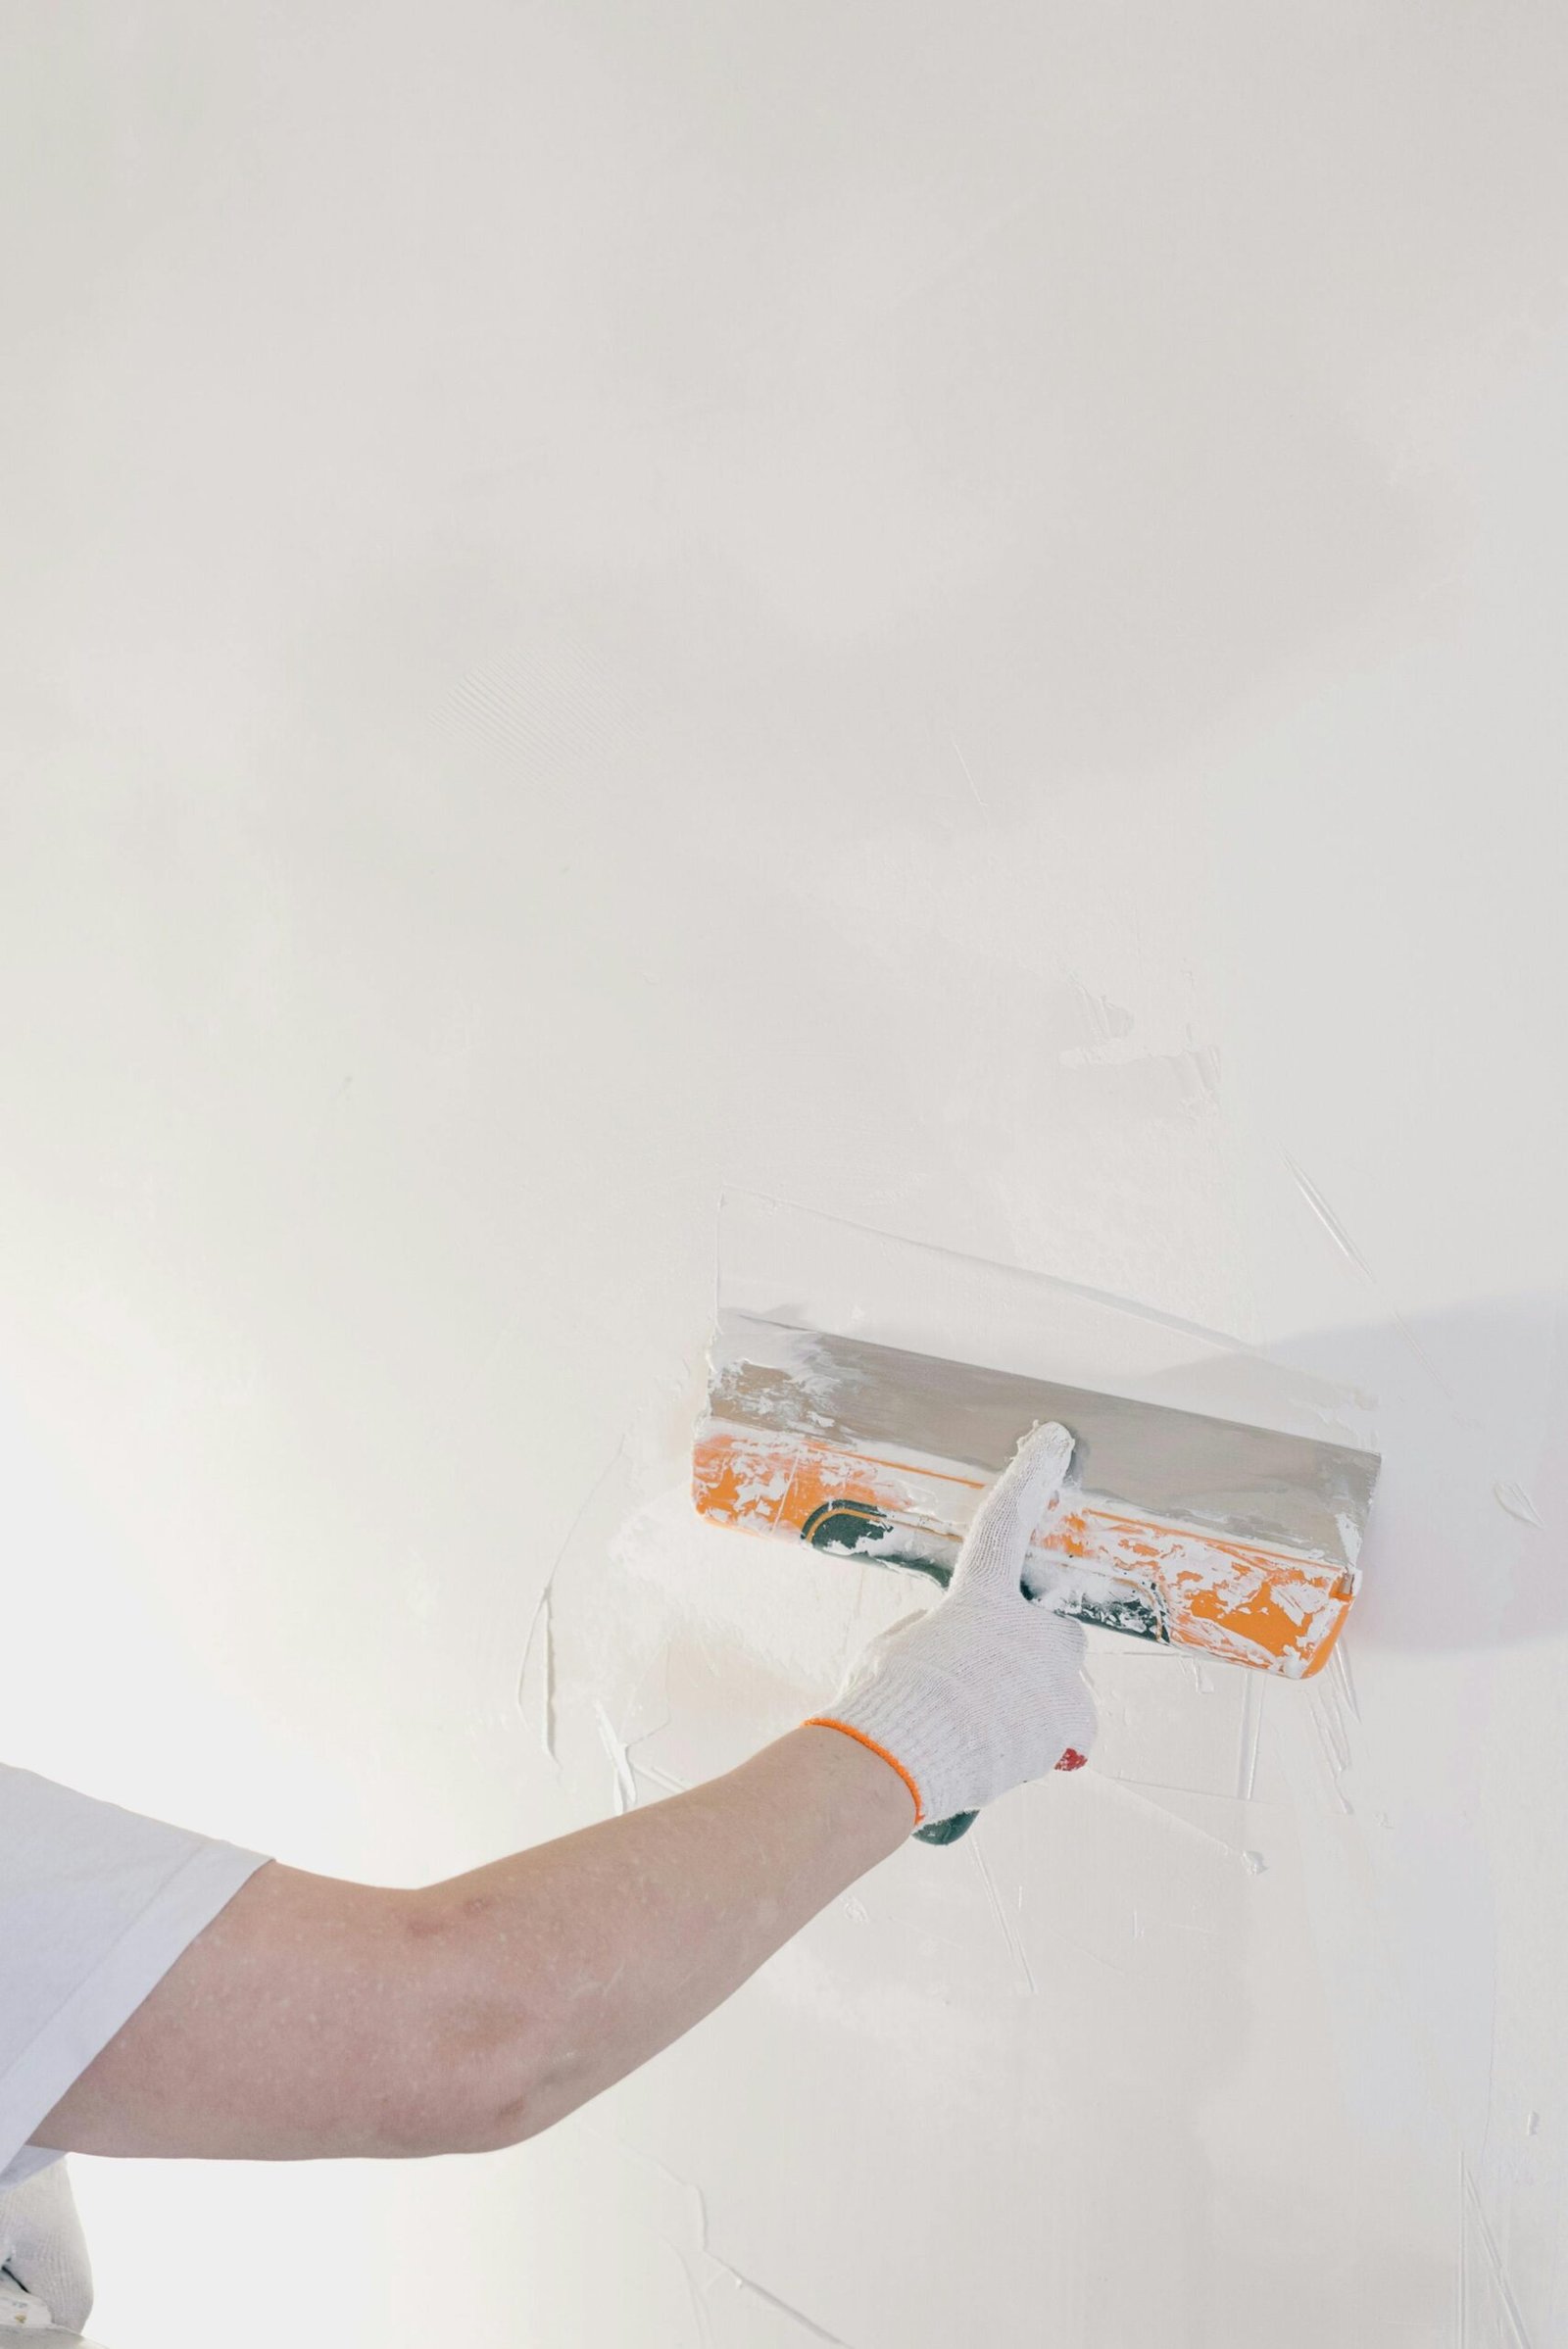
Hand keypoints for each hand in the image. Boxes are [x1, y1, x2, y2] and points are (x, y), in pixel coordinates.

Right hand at [806, 1421, 1094, 1828]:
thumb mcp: (896, 1649)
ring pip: (1057, 1685)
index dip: (1029, 1478)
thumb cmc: (883, 1702)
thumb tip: (955, 1644)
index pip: (1004, 1523)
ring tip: (977, 1737)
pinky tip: (997, 1758)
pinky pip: (1066, 1734)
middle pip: (1050, 1631)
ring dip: (1028, 1705)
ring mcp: (1057, 1679)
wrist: (898, 1763)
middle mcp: (1030, 1630)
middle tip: (983, 1689)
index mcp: (980, 1599)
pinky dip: (1039, 1746)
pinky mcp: (1071, 1727)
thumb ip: (936, 1632)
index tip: (1054, 1440)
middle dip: (1028, 1656)